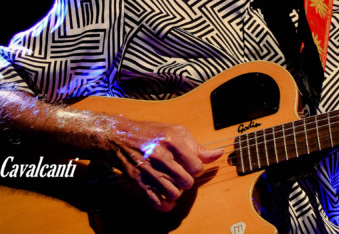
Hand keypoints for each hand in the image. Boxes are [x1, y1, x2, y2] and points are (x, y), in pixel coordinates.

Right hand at [105, 119, 223, 210]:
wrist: (121, 138)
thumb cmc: (152, 134)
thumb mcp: (176, 132)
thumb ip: (198, 146)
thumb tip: (218, 154)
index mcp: (173, 141)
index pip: (196, 166)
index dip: (197, 168)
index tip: (191, 166)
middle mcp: (161, 156)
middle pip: (187, 181)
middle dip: (187, 180)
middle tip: (182, 175)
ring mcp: (149, 171)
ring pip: (174, 193)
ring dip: (177, 192)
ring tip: (174, 184)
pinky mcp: (139, 182)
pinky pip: (157, 202)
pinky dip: (166, 205)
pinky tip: (168, 199)